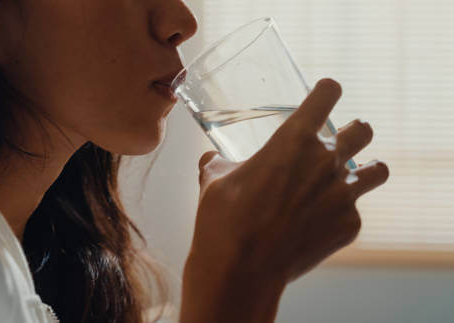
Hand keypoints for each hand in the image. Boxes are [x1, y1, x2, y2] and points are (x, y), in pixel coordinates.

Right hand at [180, 79, 388, 322]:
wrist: (241, 270)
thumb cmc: (224, 220)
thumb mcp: (213, 180)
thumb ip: (219, 162)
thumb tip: (212, 159)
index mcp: (294, 140)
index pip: (327, 95)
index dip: (327, 91)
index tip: (325, 92)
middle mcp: (327, 162)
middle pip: (363, 130)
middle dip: (353, 131)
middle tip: (339, 141)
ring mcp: (343, 195)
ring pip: (377, 169)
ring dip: (365, 168)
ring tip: (349, 177)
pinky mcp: (349, 225)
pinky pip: (354, 211)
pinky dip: (340, 213)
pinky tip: (318, 223)